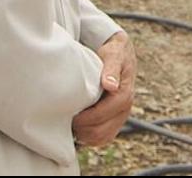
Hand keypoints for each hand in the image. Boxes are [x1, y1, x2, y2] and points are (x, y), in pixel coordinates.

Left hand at [72, 32, 135, 147]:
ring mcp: (120, 116)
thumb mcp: (113, 55)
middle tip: (66, 121)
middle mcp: (125, 108)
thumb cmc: (114, 53)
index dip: (86, 118)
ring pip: (102, 138)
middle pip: (102, 131)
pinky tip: (78, 128)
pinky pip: (102, 138)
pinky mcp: (114, 120)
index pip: (104, 114)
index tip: (70, 114)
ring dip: (85, 135)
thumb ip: (111, 69)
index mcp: (124, 94)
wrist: (119, 53)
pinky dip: (89, 137)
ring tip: (70, 125)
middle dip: (83, 129)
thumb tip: (110, 85)